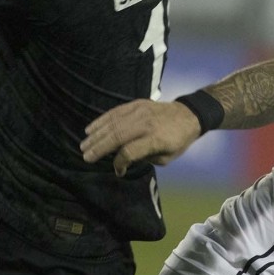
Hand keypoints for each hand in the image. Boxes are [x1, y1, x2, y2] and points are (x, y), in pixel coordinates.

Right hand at [80, 99, 201, 175]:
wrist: (188, 115)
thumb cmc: (177, 141)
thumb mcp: (166, 157)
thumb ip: (144, 158)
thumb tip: (123, 160)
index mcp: (156, 139)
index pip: (130, 151)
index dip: (120, 162)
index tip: (118, 171)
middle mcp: (146, 124)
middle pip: (117, 136)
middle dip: (99, 148)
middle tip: (86, 157)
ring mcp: (140, 111)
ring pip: (113, 123)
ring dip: (96, 134)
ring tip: (84, 145)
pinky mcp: (137, 103)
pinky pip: (116, 112)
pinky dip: (102, 120)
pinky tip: (91, 129)